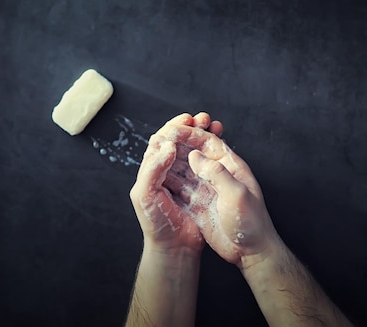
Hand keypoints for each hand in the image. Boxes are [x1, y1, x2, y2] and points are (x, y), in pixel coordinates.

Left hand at [129, 113, 222, 255]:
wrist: (174, 248)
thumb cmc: (156, 223)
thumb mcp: (146, 194)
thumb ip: (153, 169)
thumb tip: (167, 145)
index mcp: (152, 169)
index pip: (161, 140)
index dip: (175, 127)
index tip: (188, 119)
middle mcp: (167, 170)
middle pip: (179, 141)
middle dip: (191, 127)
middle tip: (204, 118)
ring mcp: (184, 178)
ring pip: (194, 150)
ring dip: (203, 136)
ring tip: (214, 126)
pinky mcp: (199, 187)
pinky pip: (205, 164)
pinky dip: (212, 152)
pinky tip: (221, 145)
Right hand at [155, 124, 279, 269]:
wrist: (251, 251)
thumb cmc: (251, 223)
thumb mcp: (236, 194)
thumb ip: (216, 172)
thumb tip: (194, 155)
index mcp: (230, 166)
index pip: (208, 141)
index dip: (190, 133)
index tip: (172, 129)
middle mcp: (217, 174)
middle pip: (194, 151)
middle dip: (177, 142)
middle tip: (159, 137)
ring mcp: (207, 188)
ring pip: (185, 167)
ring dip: (170, 159)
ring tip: (154, 152)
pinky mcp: (198, 203)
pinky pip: (181, 186)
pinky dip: (169, 179)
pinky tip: (157, 175)